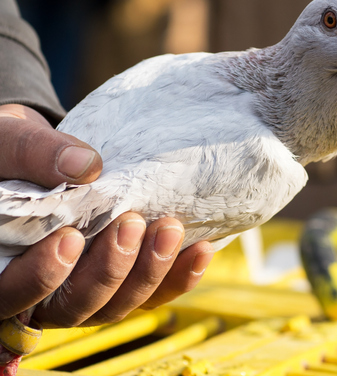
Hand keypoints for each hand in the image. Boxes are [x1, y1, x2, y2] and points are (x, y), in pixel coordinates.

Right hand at [0, 105, 213, 326]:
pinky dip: (180, 275)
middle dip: (109, 269)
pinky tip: (202, 250)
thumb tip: (86, 166)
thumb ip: (33, 155)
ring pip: (119, 304)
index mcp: (3, 267)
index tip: (70, 239)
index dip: (42, 277)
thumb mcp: (9, 144)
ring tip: (169, 227)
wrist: (40, 153)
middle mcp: (45, 291)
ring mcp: (88, 287)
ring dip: (150, 271)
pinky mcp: (124, 275)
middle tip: (131, 223)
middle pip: (75, 306)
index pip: (12, 295)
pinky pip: (154, 291)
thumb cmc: (11, 153)